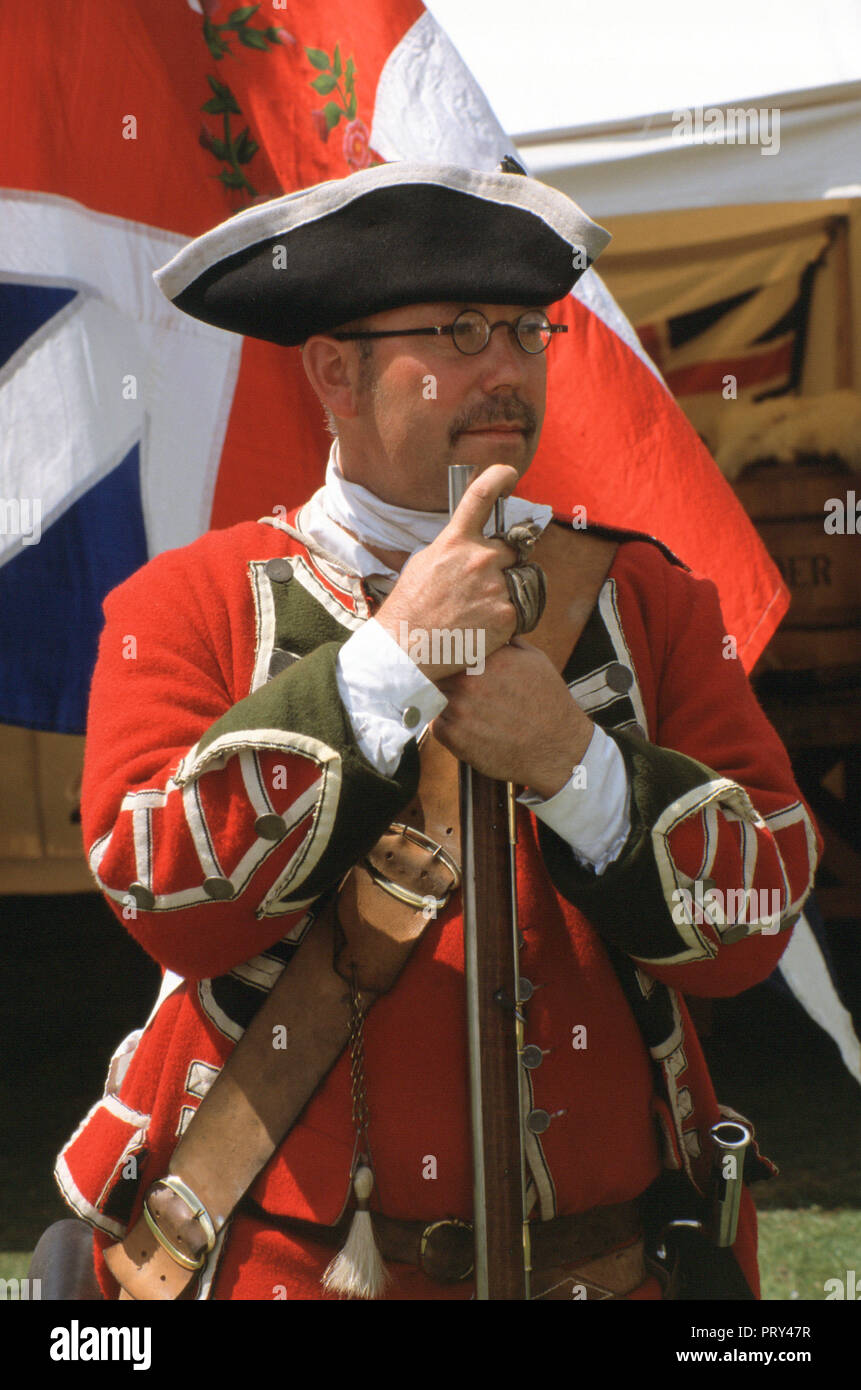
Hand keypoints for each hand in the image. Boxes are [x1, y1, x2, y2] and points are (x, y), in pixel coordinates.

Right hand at [375, 464, 519, 681]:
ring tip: (477, 612)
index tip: (508, 473)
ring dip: (506, 592)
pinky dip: (507, 619)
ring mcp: (496, 586)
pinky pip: (521, 609)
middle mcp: (479, 558)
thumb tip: (471, 541)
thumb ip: (454, 547)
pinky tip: (483, 629)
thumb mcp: (425, 563)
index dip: (499, 477)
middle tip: (480, 587)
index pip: (481, 495)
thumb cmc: (411, 608)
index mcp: (455, 541)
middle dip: (502, 564)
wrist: (407, 650)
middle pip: (511, 549)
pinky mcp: (508, 613)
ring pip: (518, 581)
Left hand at [432, 639, 593, 796]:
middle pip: (434, 670)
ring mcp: (458, 709)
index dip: (446, 653)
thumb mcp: (534, 660)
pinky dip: (446, 725)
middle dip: (441, 675)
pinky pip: (436, 723)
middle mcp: (469, 681)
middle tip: (453, 685)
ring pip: (432, 696)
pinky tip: (469, 728)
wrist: (556, 748)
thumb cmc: (548, 703)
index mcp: (486, 658)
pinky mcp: (452, 736)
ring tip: (466, 708)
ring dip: (441, 700)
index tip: (449, 658)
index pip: (447, 646)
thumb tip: (488, 626)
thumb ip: (505, 642)